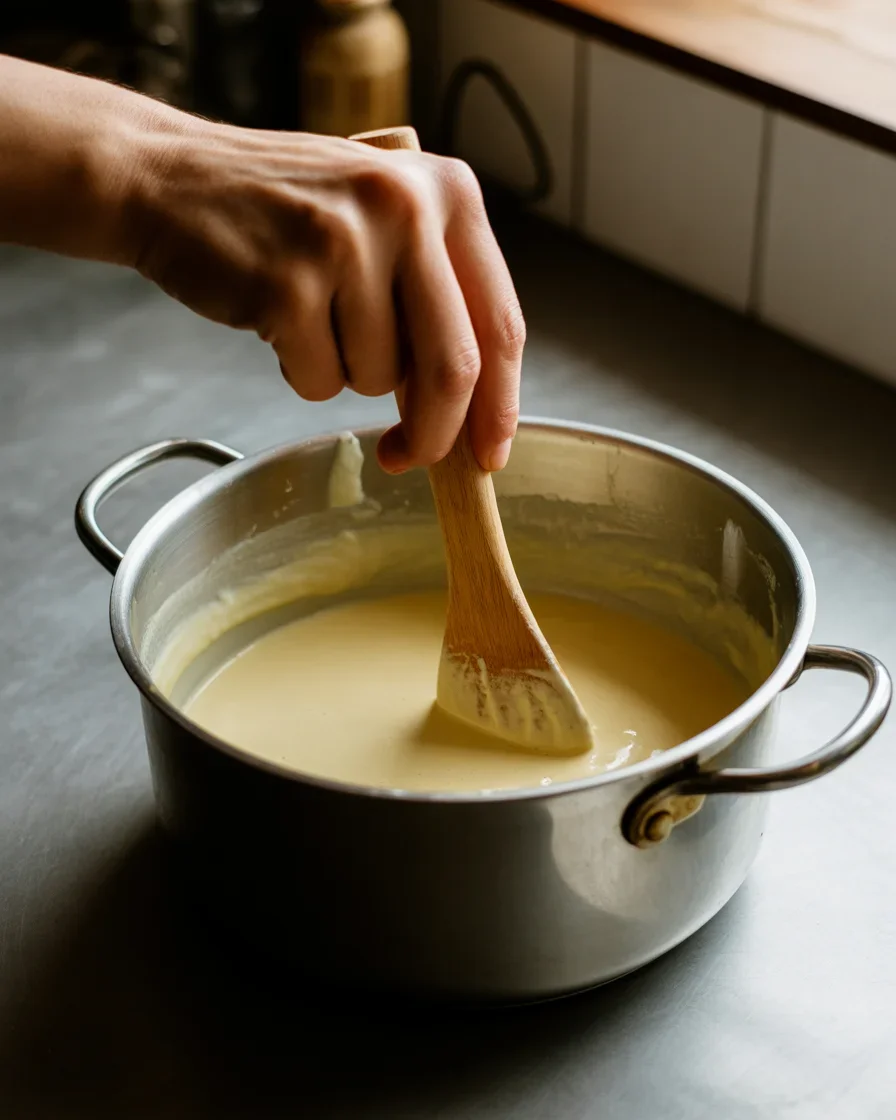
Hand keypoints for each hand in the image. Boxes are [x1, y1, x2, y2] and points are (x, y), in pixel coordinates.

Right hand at [129, 118, 524, 471]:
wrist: (171, 177)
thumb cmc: (286, 209)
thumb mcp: (385, 218)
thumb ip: (438, 294)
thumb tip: (472, 412)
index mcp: (449, 193)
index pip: (501, 324)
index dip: (499, 406)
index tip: (487, 454)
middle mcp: (406, 208)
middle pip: (453, 370)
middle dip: (433, 434)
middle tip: (406, 455)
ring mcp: (345, 245)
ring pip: (379, 380)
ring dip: (346, 375)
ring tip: (312, 315)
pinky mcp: (287, 286)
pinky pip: (318, 382)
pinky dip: (301, 372)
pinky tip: (277, 318)